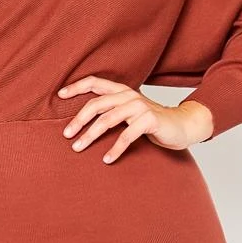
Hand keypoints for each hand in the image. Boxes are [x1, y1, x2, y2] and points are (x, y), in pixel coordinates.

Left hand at [57, 77, 211, 159]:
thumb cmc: (151, 122)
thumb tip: (82, 121)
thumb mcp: (129, 113)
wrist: (182, 126)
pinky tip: (107, 160)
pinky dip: (115, 149)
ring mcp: (139, 106)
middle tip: (67, 136)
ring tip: (78, 148)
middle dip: (78, 120)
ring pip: (108, 119)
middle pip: (97, 104)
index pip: (95, 83)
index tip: (59, 96)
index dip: (76, 87)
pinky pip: (127, 136)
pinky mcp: (149, 120)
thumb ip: (111, 111)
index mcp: (121, 91)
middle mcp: (129, 95)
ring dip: (90, 135)